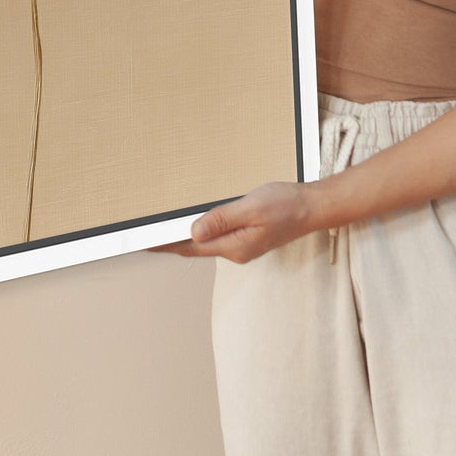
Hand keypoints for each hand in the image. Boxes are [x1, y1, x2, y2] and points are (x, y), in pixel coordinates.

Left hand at [144, 182, 315, 262]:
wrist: (312, 207)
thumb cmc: (286, 205)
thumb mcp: (250, 208)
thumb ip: (220, 220)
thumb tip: (193, 231)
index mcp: (235, 247)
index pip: (191, 247)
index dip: (166, 244)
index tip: (144, 241)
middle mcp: (235, 250)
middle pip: (195, 247)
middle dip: (170, 242)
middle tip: (144, 235)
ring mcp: (241, 245)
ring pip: (204, 242)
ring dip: (183, 237)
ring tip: (161, 229)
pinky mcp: (245, 237)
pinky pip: (216, 235)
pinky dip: (199, 230)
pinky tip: (192, 223)